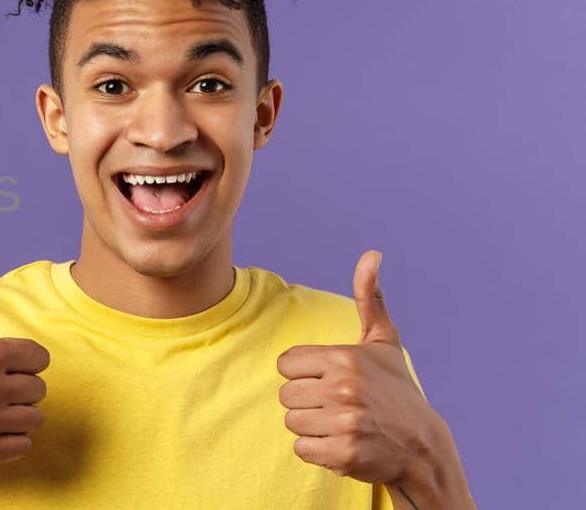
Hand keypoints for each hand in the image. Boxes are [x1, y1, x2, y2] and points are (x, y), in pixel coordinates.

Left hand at [276, 250, 442, 482]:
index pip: (286, 364)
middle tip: (338, 405)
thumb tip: (371, 254)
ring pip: (292, 422)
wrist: (422, 446)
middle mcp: (344, 388)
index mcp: (344, 358)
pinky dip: (317, 450)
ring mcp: (345, 422)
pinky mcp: (344, 453)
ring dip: (312, 426)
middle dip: (307, 402)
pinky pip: (301, 448)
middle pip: (286, 395)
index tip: (330, 380)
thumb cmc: (396, 390)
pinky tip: (342, 443)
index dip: (304, 374)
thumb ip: (370, 299)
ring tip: (341, 423)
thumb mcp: (384, 343)